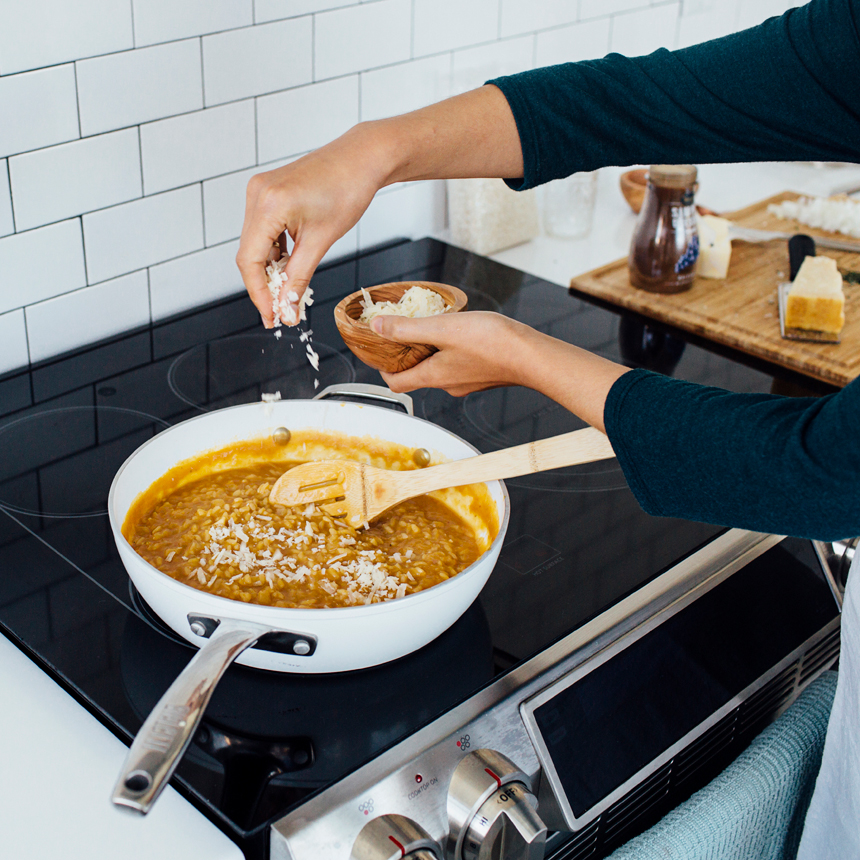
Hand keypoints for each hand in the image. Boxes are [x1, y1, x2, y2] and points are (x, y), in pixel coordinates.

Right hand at [235, 86, 523, 326]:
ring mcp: (260, 191)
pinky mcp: (268, 191)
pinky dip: (274, 252)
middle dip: (264, 286)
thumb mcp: (322, 241)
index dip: (259, 295)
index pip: (250, 261)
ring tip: (288, 294)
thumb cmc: (348, 190)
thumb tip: (287, 307)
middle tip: (280, 313)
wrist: (362, 158)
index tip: (272, 317)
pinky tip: (288, 268)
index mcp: (268, 205)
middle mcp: (257, 194)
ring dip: (270, 270)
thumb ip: (299, 278)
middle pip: (249, 254)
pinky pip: (263, 230)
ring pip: (255, 243)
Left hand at [373, 311, 537, 395]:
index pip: (396, 383)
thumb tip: (377, 327)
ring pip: (438, 368)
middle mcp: (448, 384)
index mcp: (433, 376)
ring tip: (434, 326)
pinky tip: (461, 333)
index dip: (382, 368)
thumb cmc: (492, 343)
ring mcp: (466, 382)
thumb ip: (407, 328)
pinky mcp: (482, 375)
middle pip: (416, 374)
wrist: (533, 356)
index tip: (379, 351)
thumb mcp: (443, 329)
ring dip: (431, 350)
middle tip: (405, 331)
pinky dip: (451, 350)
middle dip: (407, 354)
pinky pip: (458, 364)